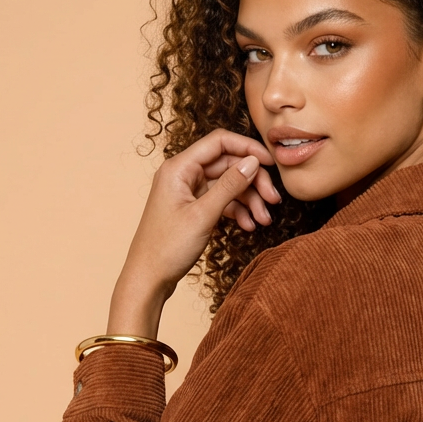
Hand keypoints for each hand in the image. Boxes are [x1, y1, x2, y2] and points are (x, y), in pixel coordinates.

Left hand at [106, 129, 280, 336]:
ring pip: (228, 185)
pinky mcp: (193, 208)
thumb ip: (230, 186)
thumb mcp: (203, 215)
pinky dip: (237, 211)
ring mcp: (189, 192)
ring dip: (249, 200)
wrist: (148, 278)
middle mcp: (183, 175)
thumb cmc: (166, 248)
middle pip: (228, 165)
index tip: (271, 163)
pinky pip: (222, 202)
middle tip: (274, 200)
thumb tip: (253, 162)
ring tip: (264, 220)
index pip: (219, 142)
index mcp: (179, 168)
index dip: (248, 148)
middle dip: (253, 181)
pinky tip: (249, 226)